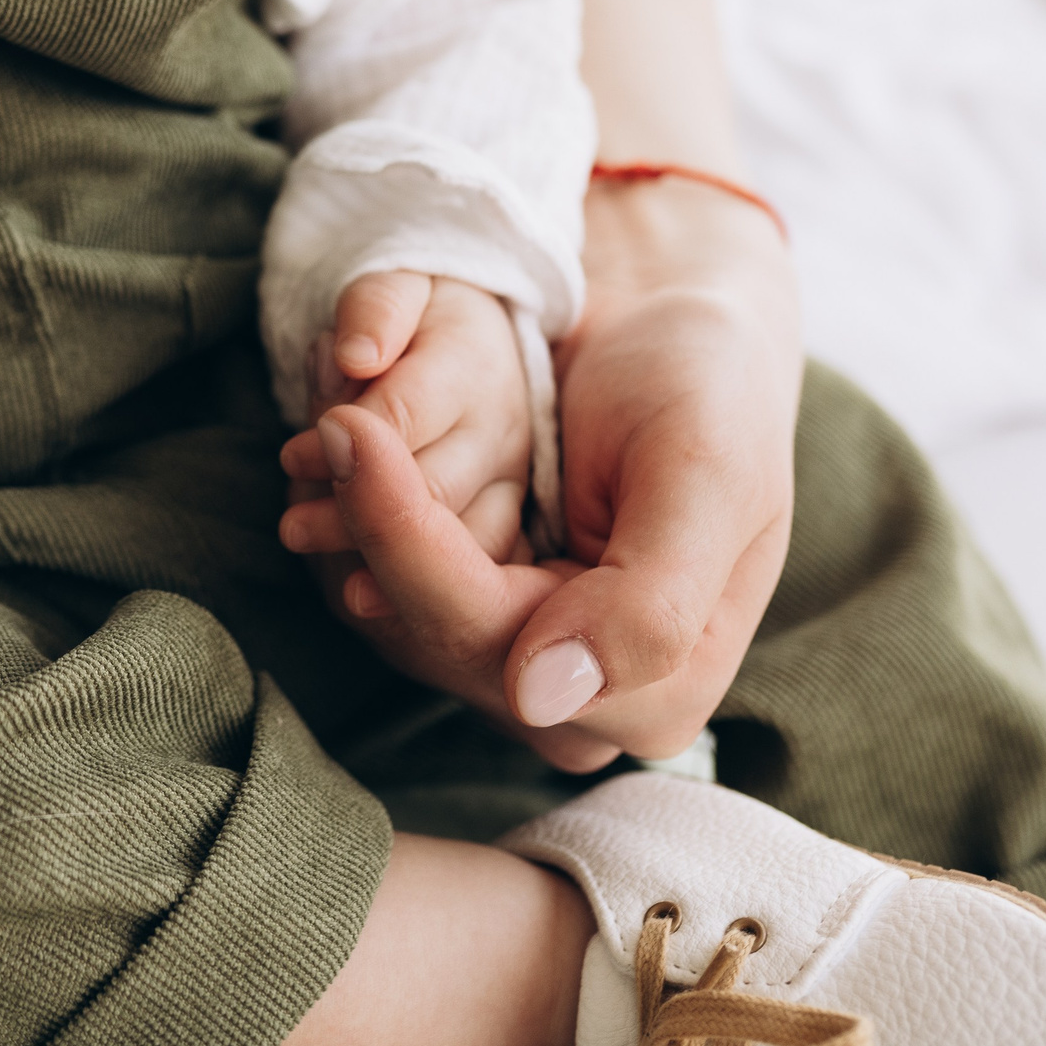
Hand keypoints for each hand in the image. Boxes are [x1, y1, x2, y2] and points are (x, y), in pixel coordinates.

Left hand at [276, 180, 799, 770]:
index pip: (493, 640)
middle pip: (432, 637)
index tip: (353, 431)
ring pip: (394, 621)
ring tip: (340, 424)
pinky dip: (364, 521)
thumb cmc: (709, 388)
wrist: (682, 339)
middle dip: (372, 524)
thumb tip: (539, 700)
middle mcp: (583, 706)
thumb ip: (650, 602)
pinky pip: (387, 590)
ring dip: (353, 524)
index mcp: (660, 692)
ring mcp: (520, 668)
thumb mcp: (707, 477)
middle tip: (337, 418)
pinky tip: (354, 454)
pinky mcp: (474, 620)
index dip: (407, 541)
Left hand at [279, 272, 532, 562]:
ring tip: (320, 556)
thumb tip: (355, 356)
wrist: (479, 341)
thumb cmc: (418, 313)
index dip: (343, 440)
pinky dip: (415, 588)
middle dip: (355, 514)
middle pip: (431, 489)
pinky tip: (359, 586)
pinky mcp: (509, 524)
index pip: (406, 415)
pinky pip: (469, 574)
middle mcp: (504, 430)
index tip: (292, 457)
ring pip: (457, 544)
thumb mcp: (396, 283)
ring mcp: (512, 482)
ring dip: (381, 561)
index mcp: (475, 365)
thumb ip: (375, 308)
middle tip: (294, 527)